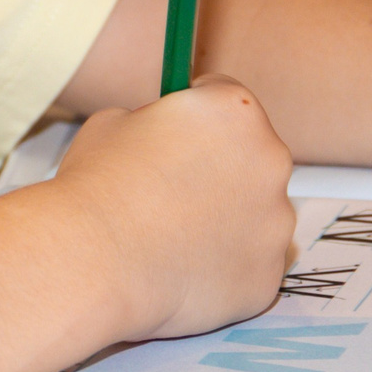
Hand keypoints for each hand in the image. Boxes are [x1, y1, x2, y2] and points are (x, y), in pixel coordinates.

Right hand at [50, 76, 294, 338]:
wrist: (96, 265)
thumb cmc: (98, 187)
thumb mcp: (114, 122)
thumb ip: (154, 121)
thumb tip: (163, 136)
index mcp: (234, 109)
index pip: (224, 97)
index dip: (194, 116)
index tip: (174, 137)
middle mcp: (270, 159)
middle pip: (250, 155)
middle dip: (218, 169)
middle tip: (172, 194)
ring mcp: (276, 221)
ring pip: (257, 213)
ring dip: (227, 219)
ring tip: (173, 239)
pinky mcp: (268, 275)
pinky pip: (251, 263)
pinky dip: (225, 268)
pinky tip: (184, 272)